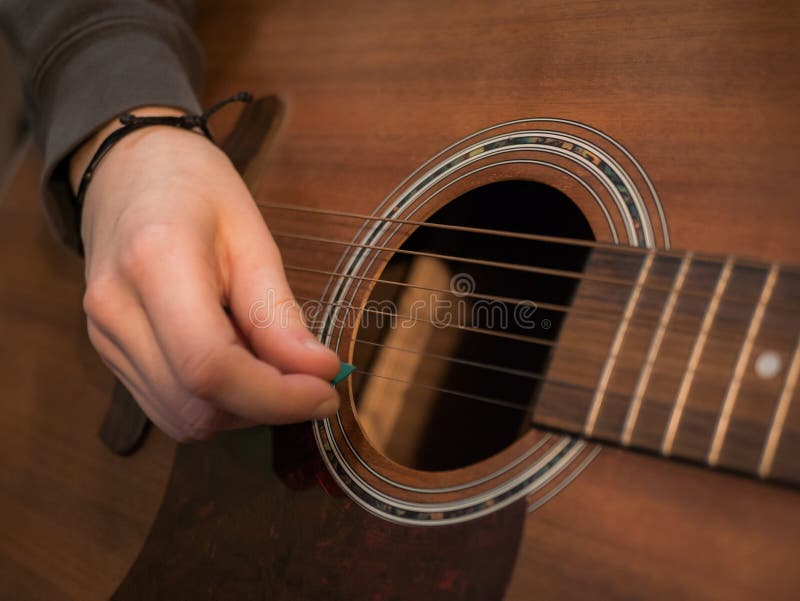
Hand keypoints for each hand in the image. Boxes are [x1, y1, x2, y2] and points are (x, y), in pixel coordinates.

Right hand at [71, 107, 340, 441]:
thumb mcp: (253, 237)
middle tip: (311, 379)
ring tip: (272, 364)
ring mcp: (104, 337)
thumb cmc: (197, 189)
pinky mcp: (108, 352)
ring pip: (182, 418)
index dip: (274, 396)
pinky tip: (239, 366)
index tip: (325, 391)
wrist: (127, 171)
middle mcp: (117, 310)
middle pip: (195, 404)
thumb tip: (318, 372)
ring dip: (242, 410)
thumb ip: (279, 313)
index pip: (210, 366)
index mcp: (156, 262)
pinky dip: (215, 404)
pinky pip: (168, 406)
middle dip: (266, 407)